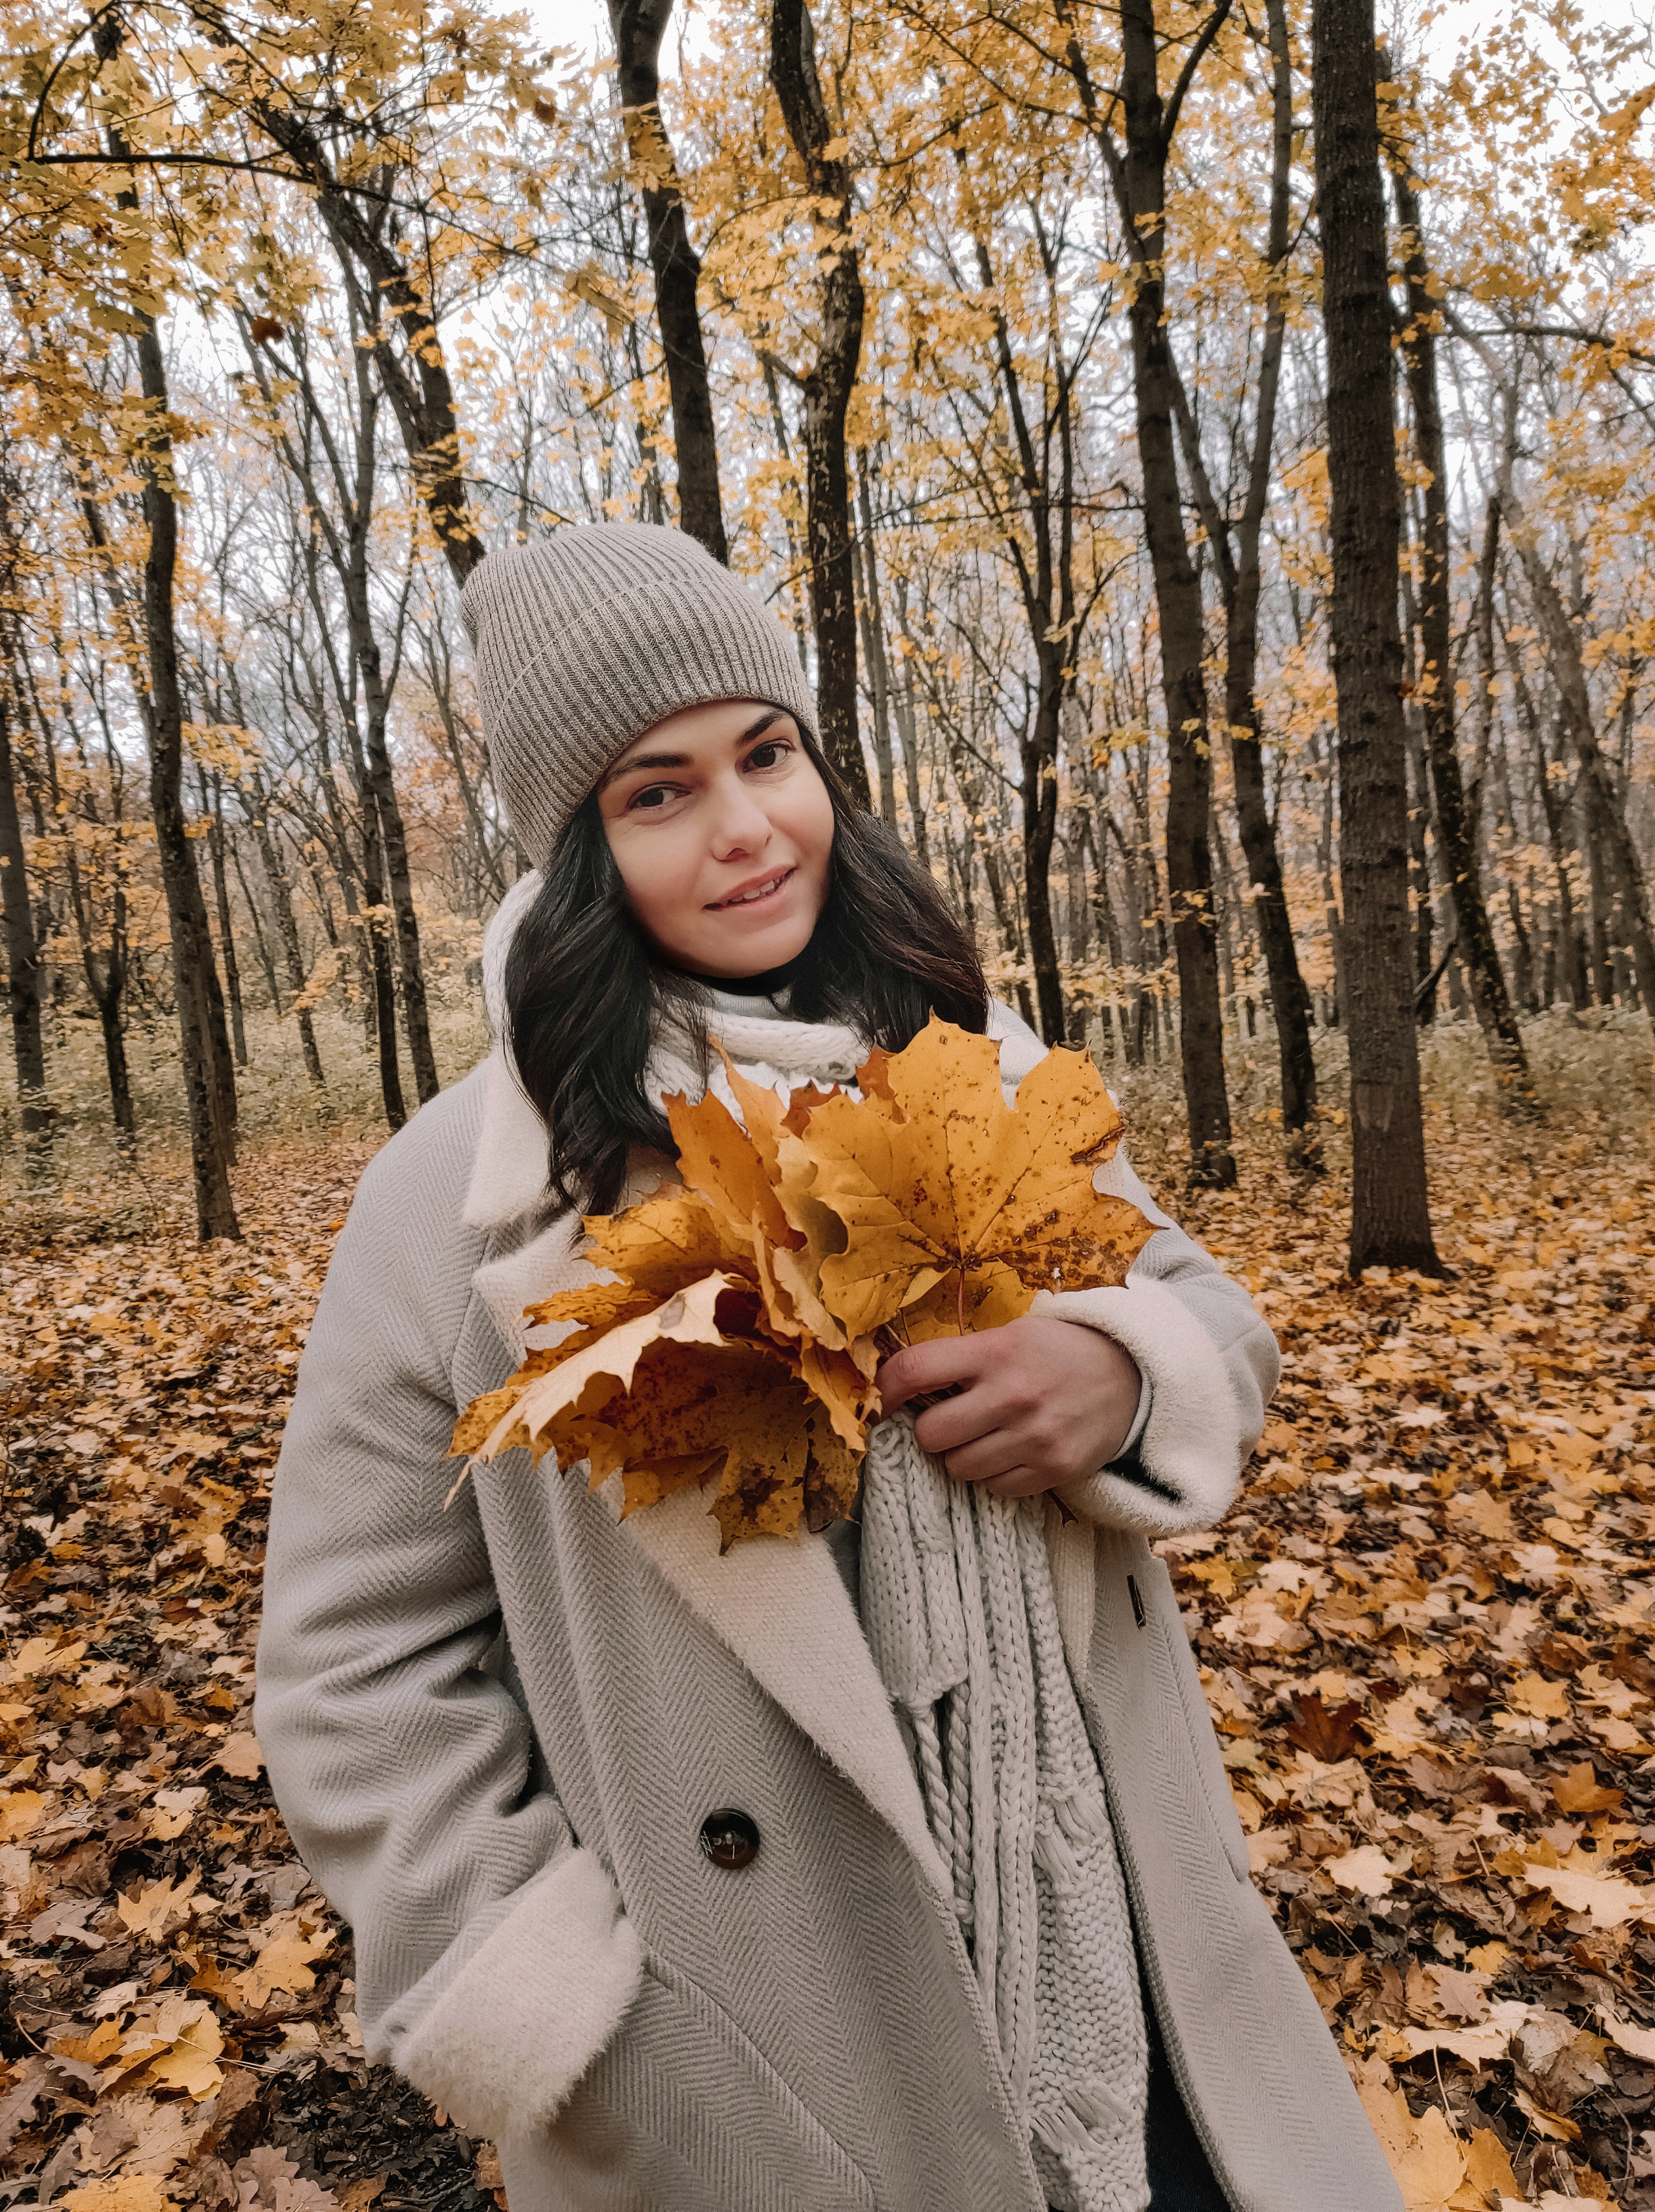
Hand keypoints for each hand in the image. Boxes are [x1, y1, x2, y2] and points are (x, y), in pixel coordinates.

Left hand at [876, 1315, 1141, 1499]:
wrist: (1130, 1376)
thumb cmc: (1056, 1352)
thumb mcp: (1010, 1336)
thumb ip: (961, 1358)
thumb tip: (899, 1387)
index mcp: (994, 1352)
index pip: (915, 1371)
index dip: (886, 1389)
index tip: (885, 1400)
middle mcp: (1012, 1395)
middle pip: (930, 1435)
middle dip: (930, 1431)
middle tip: (949, 1420)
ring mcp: (1034, 1437)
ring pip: (958, 1468)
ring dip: (962, 1456)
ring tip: (987, 1435)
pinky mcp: (1053, 1469)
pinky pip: (994, 1488)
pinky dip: (994, 1475)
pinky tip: (1012, 1450)